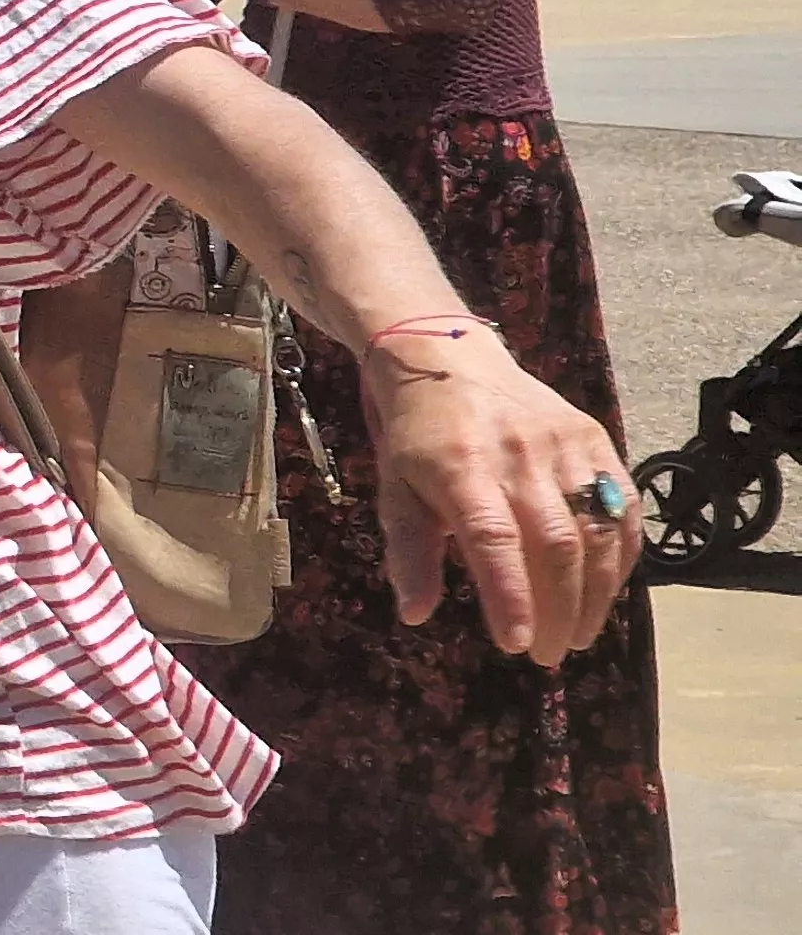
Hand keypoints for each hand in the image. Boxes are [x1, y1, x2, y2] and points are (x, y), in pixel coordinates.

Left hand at [358, 323, 637, 665]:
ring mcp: (564, 444)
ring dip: (596, 593)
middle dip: (559, 608)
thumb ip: (409, 552)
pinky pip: (622, 505)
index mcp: (461, 467)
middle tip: (550, 654)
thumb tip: (415, 615)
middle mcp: (519, 455)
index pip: (493, 539)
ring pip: (597, 529)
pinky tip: (608, 590)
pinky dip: (621, 556)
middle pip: (555, 542)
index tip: (518, 644)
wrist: (450, 361)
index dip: (510, 594)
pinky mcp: (595, 438)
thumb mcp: (394, 489)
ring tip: (580, 635)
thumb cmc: (418, 437)